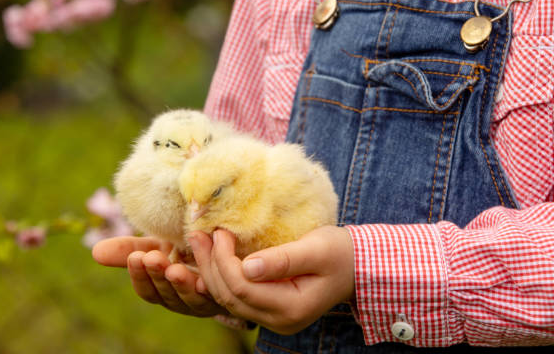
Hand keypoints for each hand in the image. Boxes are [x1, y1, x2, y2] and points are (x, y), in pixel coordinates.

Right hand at [92, 236, 225, 316]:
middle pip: (166, 295)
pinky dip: (210, 286)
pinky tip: (204, 278)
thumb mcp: (156, 248)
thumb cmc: (183, 249)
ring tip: (175, 268)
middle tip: (153, 258)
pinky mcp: (225, 294)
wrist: (222, 248)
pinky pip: (217, 294)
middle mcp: (182, 300)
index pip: (147, 291)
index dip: (140, 276)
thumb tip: (95, 252)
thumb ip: (129, 250)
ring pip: (189, 297)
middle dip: (158, 276)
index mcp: (163, 290)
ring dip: (181, 283)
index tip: (135, 257)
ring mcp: (204, 300)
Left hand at [189, 225, 354, 334]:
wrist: (355, 266)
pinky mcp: (269, 310)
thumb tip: (247, 266)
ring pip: (229, 299)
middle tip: (198, 234)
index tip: (220, 231)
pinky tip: (212, 258)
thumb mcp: (316, 249)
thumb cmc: (340, 252)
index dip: (224, 260)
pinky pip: (237, 297)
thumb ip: (283, 259)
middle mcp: (279, 321)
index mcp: (292, 308)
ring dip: (211, 270)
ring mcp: (273, 319)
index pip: (243, 287)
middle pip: (230, 296)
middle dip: (210, 264)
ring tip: (199, 242)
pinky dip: (222, 277)